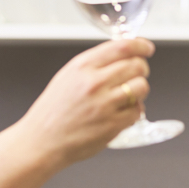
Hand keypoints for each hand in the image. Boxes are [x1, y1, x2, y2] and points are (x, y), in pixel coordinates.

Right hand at [16, 38, 154, 166]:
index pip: (122, 47)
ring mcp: (105, 105)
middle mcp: (94, 83)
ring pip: (141, 87)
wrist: (42, 141)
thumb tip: (120, 55)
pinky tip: (121, 113)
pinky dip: (133, 111)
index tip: (146, 48)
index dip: (140, 45)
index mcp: (82, 67)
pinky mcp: (112, 125)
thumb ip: (93, 65)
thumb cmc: (52, 112)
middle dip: (141, 69)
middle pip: (137, 66)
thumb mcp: (67, 77)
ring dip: (140, 90)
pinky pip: (137, 111)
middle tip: (137, 75)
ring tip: (128, 96)